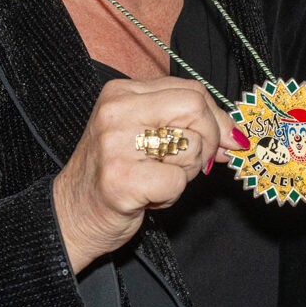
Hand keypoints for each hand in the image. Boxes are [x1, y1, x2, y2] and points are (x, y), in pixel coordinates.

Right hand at [51, 77, 234, 272]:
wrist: (71, 216)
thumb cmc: (115, 174)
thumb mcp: (145, 135)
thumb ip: (186, 124)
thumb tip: (235, 135)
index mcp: (122, 92)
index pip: (192, 91)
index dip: (216, 118)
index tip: (223, 140)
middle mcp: (116, 111)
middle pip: (196, 109)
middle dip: (207, 141)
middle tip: (188, 163)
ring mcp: (116, 144)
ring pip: (191, 146)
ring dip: (185, 172)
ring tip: (156, 179)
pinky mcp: (121, 179)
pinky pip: (177, 181)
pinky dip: (172, 194)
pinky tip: (148, 196)